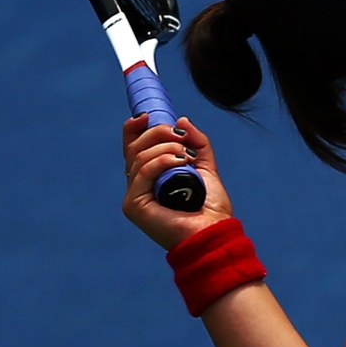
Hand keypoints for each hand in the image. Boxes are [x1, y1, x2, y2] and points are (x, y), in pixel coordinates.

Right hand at [121, 114, 236, 249]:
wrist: (213, 231)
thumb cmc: (209, 205)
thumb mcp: (204, 166)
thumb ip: (196, 143)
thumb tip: (182, 120)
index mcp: (150, 177)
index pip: (132, 147)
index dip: (135, 128)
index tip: (147, 115)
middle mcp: (137, 186)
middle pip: (134, 147)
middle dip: (158, 133)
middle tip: (180, 136)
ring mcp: (133, 196)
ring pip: (139, 156)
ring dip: (166, 148)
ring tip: (187, 157)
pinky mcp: (134, 205)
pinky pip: (142, 171)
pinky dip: (162, 161)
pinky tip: (180, 162)